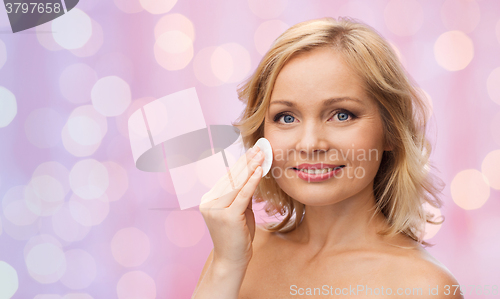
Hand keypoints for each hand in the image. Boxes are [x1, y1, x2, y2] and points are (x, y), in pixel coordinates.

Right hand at [199, 145, 263, 268]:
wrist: (231, 262)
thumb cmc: (237, 238)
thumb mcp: (240, 212)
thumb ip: (242, 196)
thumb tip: (252, 176)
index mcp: (209, 200)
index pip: (228, 178)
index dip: (241, 164)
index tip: (252, 152)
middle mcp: (209, 202)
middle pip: (231, 177)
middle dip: (247, 161)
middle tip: (259, 147)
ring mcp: (215, 209)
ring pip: (236, 183)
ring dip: (251, 167)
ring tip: (262, 155)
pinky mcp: (226, 216)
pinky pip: (242, 195)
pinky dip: (251, 182)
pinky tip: (259, 171)